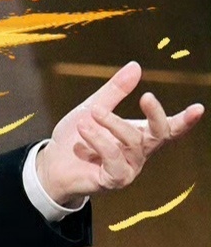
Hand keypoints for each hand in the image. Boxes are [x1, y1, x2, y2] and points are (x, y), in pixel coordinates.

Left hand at [36, 61, 203, 205]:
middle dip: (156, 115)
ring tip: (90, 114)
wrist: (51, 164)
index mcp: (140, 134)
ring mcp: (129, 168)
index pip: (168, 127)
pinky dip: (99, 141)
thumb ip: (114, 91)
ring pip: (132, 141)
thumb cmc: (75, 138)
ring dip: (111, 123)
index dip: (185, 120)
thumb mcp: (93, 108)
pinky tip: (84, 132)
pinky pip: (114, 157)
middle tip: (147, 97)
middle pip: (160, 134)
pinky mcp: (115, 180)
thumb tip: (136, 66)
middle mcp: (140, 152)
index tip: (198, 108)